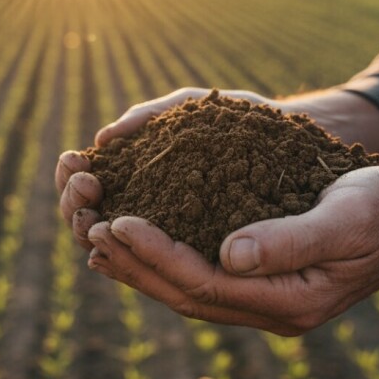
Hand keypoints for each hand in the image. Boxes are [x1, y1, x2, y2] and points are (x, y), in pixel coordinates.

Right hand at [54, 87, 272, 249]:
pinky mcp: (207, 260)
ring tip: (102, 216)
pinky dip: (144, 257)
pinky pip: (169, 267)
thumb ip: (151, 117)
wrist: (307, 138)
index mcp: (140, 181)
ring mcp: (174, 240)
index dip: (71, 185)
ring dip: (100, 234)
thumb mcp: (197, 111)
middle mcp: (149, 216)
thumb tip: (103, 139)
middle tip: (88, 186)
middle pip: (92, 227)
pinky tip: (133, 241)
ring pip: (122, 252)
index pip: (86, 196)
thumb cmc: (250, 118)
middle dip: (76, 207)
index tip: (77, 163)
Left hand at [85, 166, 378, 334]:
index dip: (158, 254)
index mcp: (289, 299)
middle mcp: (270, 309)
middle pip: (185, 294)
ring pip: (187, 292)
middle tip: (93, 231)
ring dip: (141, 268)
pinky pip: (200, 280)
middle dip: (136, 264)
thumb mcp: (348, 218)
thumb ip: (292, 240)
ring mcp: (263, 301)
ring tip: (99, 241)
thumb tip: (230, 253)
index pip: (205, 283)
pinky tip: (139, 245)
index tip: (120, 222)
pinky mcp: (259, 284)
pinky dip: (164, 263)